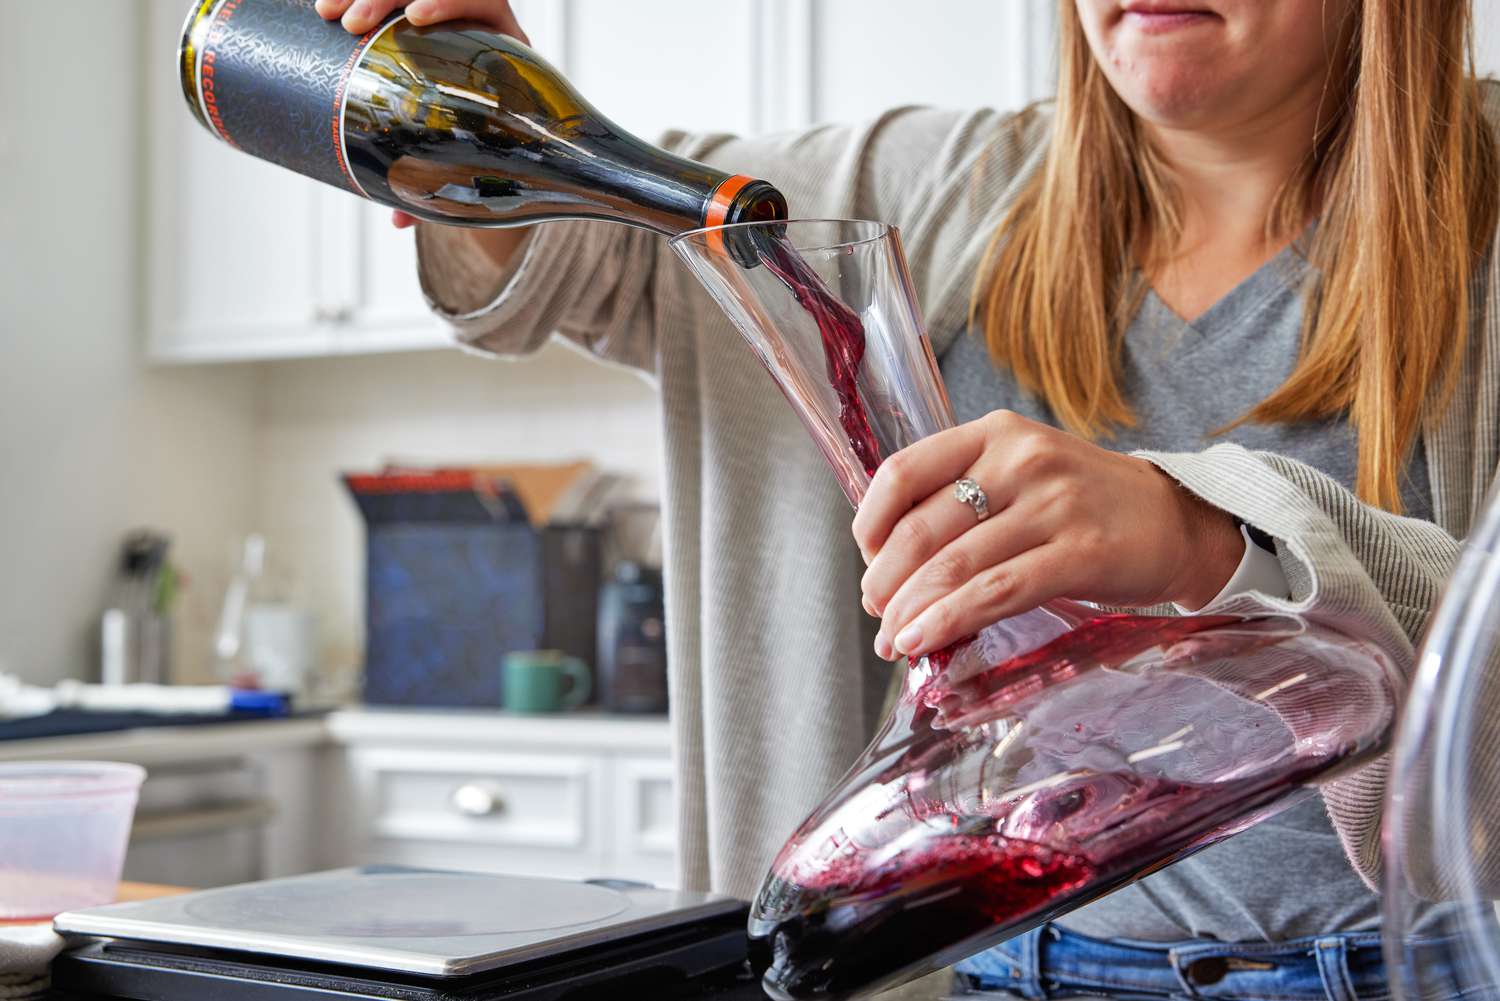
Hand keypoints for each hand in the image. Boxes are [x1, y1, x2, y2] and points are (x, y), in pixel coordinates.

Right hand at [316, 0, 529, 233]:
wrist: (492, 133)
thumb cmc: (486, 150)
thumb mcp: (473, 165)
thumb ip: (443, 183)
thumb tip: (399, 221)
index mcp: (501, 49)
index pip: (482, 2)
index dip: (450, 0)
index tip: (415, 15)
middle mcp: (473, 22)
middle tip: (353, 23)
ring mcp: (441, 14)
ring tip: (327, 11)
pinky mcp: (411, 13)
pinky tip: (323, 7)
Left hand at [851, 410, 1243, 659]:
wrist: (1178, 520)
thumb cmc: (1083, 504)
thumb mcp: (1019, 474)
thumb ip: (961, 497)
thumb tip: (886, 558)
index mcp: (993, 433)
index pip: (903, 472)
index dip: (871, 524)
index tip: (868, 561)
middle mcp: (1020, 459)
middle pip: (922, 527)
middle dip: (886, 581)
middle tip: (877, 615)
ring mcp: (1053, 504)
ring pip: (955, 564)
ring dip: (911, 611)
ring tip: (894, 640)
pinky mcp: (1081, 552)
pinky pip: (997, 591)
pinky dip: (951, 620)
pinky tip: (926, 641)